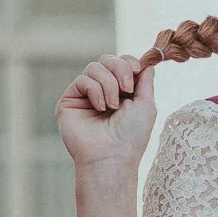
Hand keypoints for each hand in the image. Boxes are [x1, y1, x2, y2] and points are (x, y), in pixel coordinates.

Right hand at [55, 53, 156, 169]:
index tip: (136, 70)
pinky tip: (100, 109)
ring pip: (94, 67)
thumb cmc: (132, 136)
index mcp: (122, 92)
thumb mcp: (146, 105)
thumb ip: (146, 81)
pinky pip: (82, 79)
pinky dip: (95, 91)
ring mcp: (85, 95)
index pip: (122, 63)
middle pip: (107, 59)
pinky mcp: (70, 100)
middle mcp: (103, 92)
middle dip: (120, 69)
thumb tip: (147, 63)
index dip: (129, 61)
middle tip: (127, 89)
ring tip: (112, 107)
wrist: (112, 156)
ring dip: (109, 84)